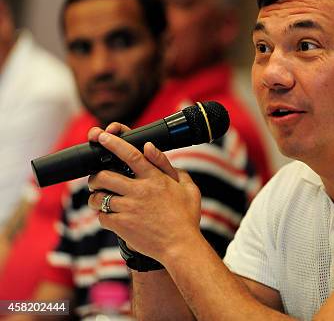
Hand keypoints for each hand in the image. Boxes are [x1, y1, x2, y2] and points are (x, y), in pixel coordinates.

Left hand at [87, 123, 202, 261]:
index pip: (131, 154)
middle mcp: (140, 191)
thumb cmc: (187, 217)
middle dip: (95, 176)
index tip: (102, 136)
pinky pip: (102, 216)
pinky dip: (103, 216)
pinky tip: (112, 217)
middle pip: (105, 176)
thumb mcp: (187, 188)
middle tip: (96, 179)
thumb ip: (169, 167)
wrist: (181, 246)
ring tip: (100, 200)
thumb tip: (151, 148)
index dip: (114, 143)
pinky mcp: (121, 225)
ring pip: (98, 197)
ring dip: (96, 197)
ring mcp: (129, 209)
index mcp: (155, 179)